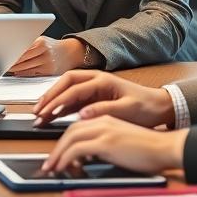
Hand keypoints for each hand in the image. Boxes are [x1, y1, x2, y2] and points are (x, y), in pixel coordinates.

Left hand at [8, 37, 84, 75]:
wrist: (72, 52)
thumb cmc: (52, 45)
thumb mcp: (42, 39)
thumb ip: (29, 44)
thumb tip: (11, 48)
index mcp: (41, 42)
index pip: (22, 49)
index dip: (11, 53)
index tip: (3, 55)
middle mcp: (45, 53)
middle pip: (23, 60)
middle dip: (11, 63)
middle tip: (1, 64)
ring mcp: (48, 63)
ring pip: (26, 68)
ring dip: (15, 69)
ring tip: (6, 69)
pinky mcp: (49, 72)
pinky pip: (33, 74)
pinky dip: (23, 74)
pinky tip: (17, 73)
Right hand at [32, 70, 174, 127]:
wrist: (159, 107)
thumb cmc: (146, 107)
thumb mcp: (127, 110)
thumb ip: (104, 110)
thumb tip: (82, 114)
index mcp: (102, 80)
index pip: (74, 89)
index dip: (60, 100)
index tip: (49, 111)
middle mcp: (95, 80)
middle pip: (65, 84)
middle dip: (49, 96)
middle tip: (37, 111)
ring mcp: (94, 88)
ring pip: (66, 91)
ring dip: (53, 101)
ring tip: (39, 115)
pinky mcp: (94, 98)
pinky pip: (72, 100)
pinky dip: (61, 107)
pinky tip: (52, 116)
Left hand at [42, 116, 187, 174]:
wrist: (165, 147)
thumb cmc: (148, 149)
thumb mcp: (121, 143)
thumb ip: (103, 146)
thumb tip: (88, 158)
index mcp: (106, 119)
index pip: (77, 127)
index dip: (64, 141)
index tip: (58, 155)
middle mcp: (102, 121)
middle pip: (70, 131)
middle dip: (57, 148)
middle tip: (50, 163)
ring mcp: (104, 130)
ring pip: (70, 138)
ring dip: (58, 154)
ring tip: (53, 168)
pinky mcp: (106, 142)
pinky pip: (78, 149)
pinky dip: (67, 158)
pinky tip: (64, 167)